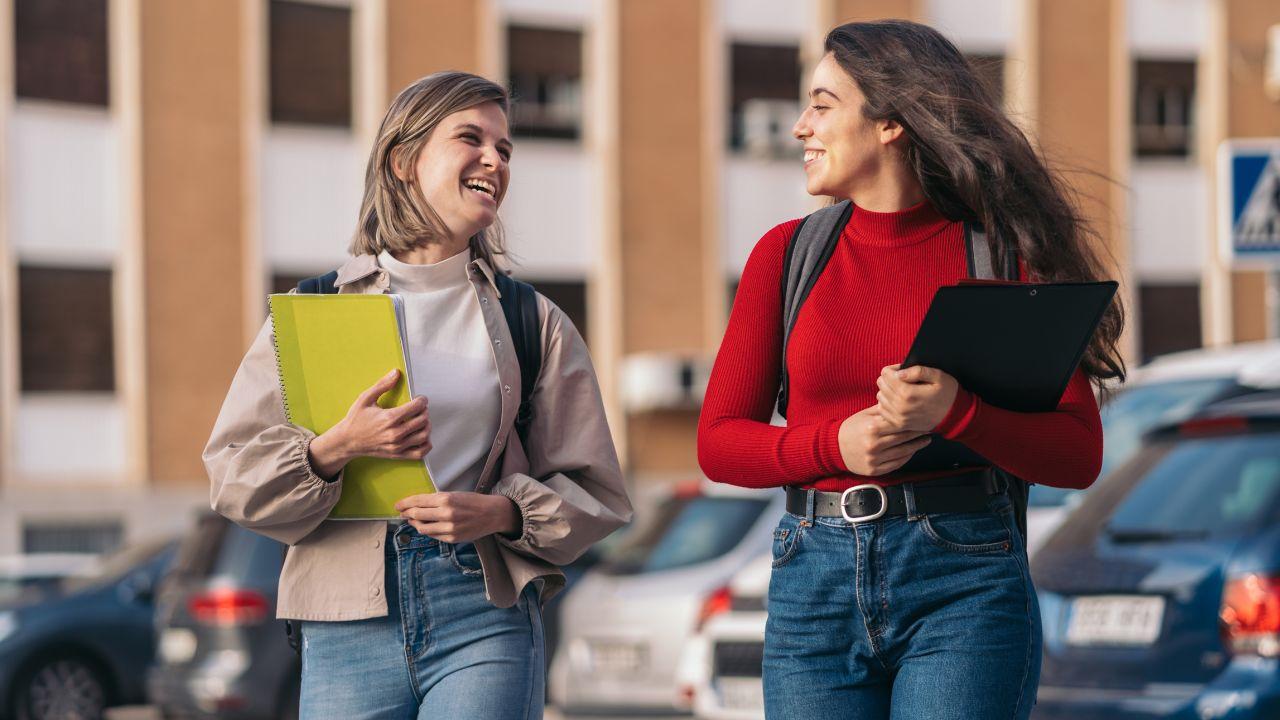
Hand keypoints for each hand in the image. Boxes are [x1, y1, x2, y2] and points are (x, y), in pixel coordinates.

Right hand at [308, 369, 430, 478]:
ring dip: (427, 426)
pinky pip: (420, 453)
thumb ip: (382, 385)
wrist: (347, 441)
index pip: (417, 407)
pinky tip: (421, 436)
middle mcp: (395, 433)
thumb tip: (396, 373)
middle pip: (423, 421)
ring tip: (421, 420)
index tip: (420, 399)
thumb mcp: (365, 398)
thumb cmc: (356, 419)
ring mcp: (397, 446)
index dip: (422, 400)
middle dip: (425, 411)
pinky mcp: (397, 455)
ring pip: (424, 436)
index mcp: (389, 418)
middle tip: (420, 408)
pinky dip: (426, 444)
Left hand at [395, 492, 520, 542]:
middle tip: (402, 512)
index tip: (398, 505)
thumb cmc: (473, 502)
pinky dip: (427, 530)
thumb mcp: (454, 494)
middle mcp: (446, 514)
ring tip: (413, 520)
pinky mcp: (452, 539)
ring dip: (414, 524)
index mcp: (446, 499)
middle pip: (417, 515)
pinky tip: (426, 526)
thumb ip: (436, 500)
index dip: (405, 503)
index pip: (418, 501)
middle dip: (406, 513)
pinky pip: (433, 535)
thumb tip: (417, 504)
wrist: (492, 514)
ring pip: (422, 528)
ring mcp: (449, 528)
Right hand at [837, 406, 931, 475]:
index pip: (899, 424)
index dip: (913, 421)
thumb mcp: (865, 415)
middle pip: (904, 438)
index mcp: (872, 428)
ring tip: (926, 439)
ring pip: (903, 452)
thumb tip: (901, 402)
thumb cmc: (850, 429)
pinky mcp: (875, 470)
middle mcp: (874, 445)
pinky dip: (907, 457)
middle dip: (918, 432)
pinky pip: (897, 464)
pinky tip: (913, 450)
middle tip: (930, 427)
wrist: (833, 448)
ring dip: (917, 445)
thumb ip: (883, 410)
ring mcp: (875, 459)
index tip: (924, 417)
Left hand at [875, 365, 958, 433]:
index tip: (904, 371)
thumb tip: (899, 373)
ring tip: (903, 391)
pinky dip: (887, 404)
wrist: (954, 416)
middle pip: (881, 384)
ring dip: (888, 391)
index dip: (894, 369)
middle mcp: (900, 407)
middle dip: (890, 379)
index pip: (885, 373)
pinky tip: (899, 401)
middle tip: (904, 380)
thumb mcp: (938, 376)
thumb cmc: (947, 394)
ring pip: (880, 396)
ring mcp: (898, 417)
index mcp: (908, 393)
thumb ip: (918, 371)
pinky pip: (882, 410)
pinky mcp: (898, 424)